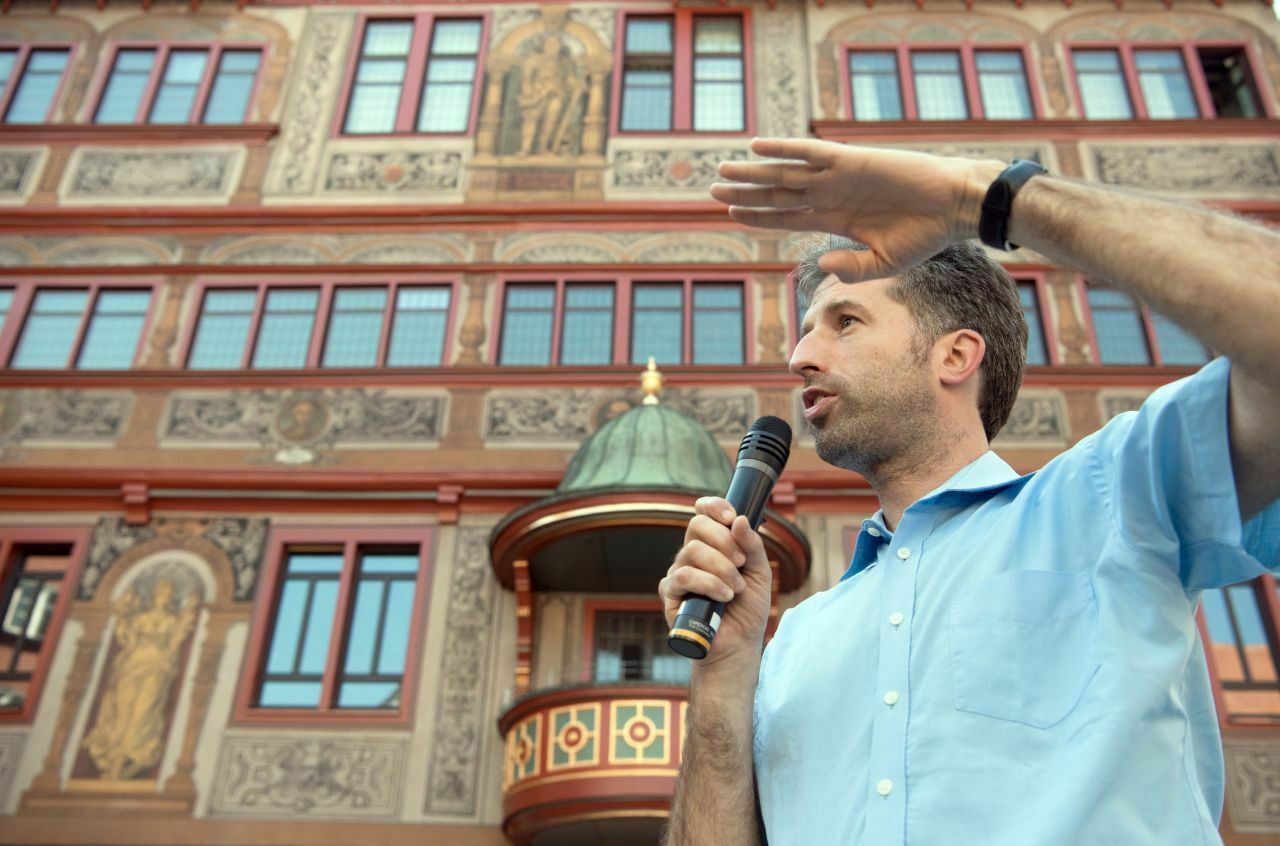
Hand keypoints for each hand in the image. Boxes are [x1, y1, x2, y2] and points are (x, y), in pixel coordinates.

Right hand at [659, 496, 771, 668]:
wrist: (739, 645)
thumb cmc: (748, 609)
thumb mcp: (761, 573)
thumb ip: (753, 546)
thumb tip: (740, 520)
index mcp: (713, 544)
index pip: (704, 513)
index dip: (714, 507)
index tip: (731, 517)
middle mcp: (692, 554)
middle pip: (697, 525)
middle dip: (724, 540)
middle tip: (741, 563)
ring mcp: (679, 572)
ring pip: (692, 550)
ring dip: (721, 568)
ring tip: (735, 589)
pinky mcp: (670, 593)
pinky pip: (683, 576)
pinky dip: (708, 584)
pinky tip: (723, 597)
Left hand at [710, 138, 1002, 282]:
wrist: (954, 207)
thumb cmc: (925, 236)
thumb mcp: (884, 263)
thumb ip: (851, 268)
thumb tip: (820, 264)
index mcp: (836, 220)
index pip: (786, 218)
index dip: (758, 216)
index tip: (730, 214)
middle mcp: (831, 196)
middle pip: (777, 195)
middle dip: (744, 193)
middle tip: (711, 189)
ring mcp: (838, 177)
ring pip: (785, 174)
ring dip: (753, 172)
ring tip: (722, 170)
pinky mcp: (851, 160)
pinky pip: (810, 153)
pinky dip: (783, 149)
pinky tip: (756, 146)